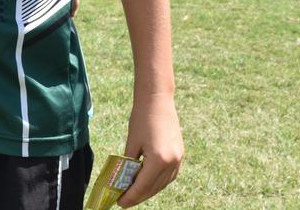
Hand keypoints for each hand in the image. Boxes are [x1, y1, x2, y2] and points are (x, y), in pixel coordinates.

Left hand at [116, 92, 182, 206]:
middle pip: (154, 187)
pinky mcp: (180, 154)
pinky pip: (169, 175)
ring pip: (162, 183)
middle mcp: (172, 162)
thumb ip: (129, 163)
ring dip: (148, 190)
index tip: (120, 203)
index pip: (143, 185)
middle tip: (124, 201)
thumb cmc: (141, 118)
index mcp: (158, 159)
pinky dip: (157, 181)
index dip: (131, 196)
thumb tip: (124, 179)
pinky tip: (147, 183)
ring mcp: (178, 159)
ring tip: (133, 194)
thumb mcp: (132, 142)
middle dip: (138, 196)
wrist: (157, 100)